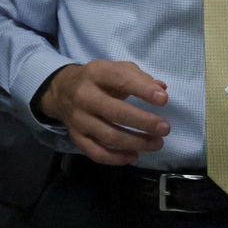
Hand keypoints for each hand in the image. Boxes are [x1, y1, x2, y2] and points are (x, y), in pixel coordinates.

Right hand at [38, 60, 169, 165]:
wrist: (63, 90)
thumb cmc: (99, 80)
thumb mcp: (116, 69)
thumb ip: (140, 78)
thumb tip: (161, 89)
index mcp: (96, 73)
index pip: (120, 80)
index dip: (143, 90)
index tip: (163, 99)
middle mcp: (84, 96)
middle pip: (115, 112)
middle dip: (143, 122)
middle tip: (164, 128)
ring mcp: (78, 119)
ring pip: (108, 136)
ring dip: (136, 142)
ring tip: (156, 143)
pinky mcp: (76, 137)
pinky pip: (96, 152)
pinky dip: (116, 158)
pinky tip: (134, 156)